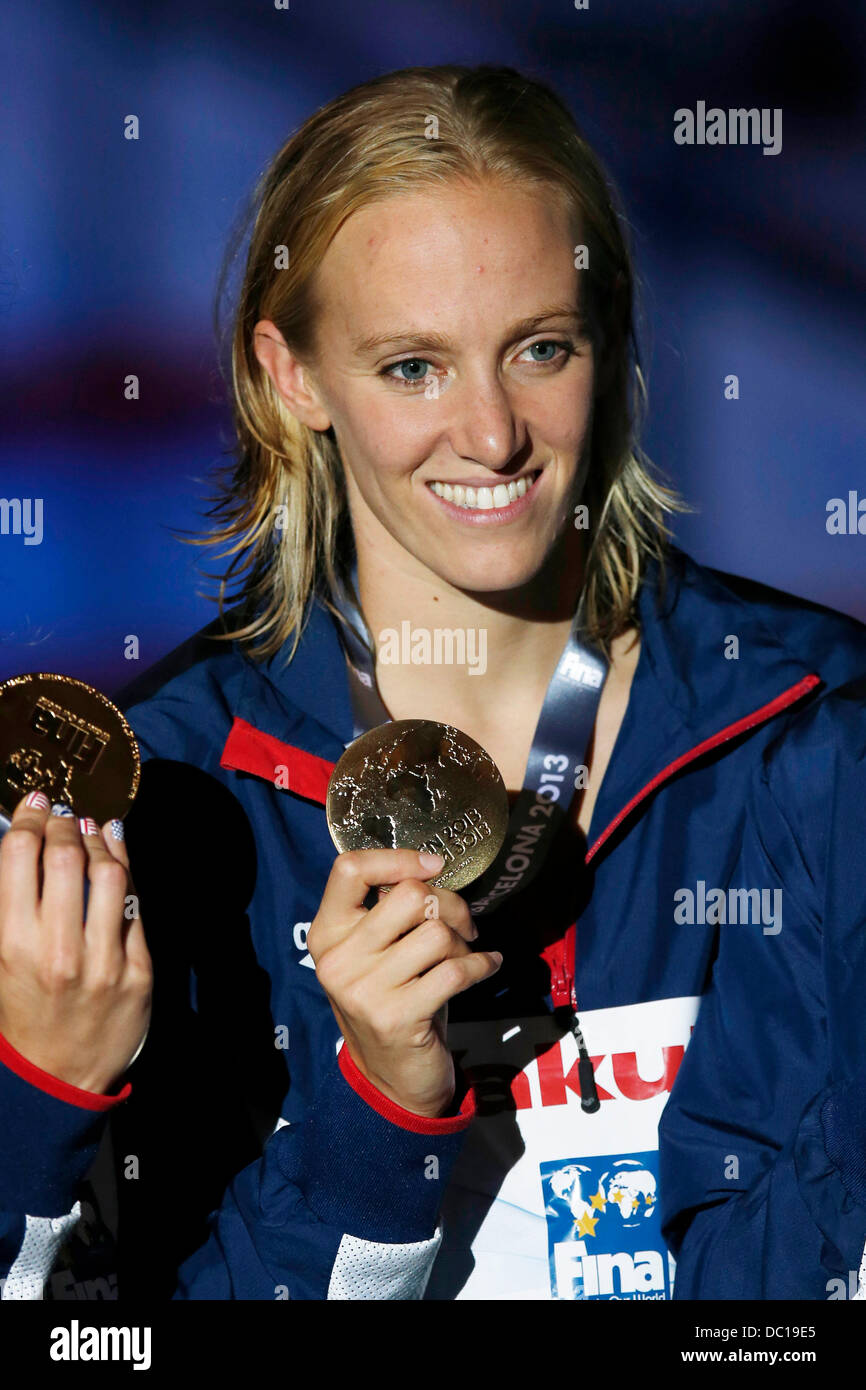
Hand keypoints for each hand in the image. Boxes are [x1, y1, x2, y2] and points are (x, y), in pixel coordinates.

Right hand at [0, 791, 151, 1094]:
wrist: (56, 1079)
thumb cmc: (18, 1016)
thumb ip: (11, 908)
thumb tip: (22, 847)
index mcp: (12, 947)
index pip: (18, 859)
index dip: (28, 820)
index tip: (35, 803)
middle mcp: (59, 951)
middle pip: (66, 858)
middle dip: (64, 823)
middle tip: (64, 811)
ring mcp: (104, 962)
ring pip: (112, 876)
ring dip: (101, 842)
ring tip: (94, 827)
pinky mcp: (139, 972)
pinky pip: (138, 908)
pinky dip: (128, 875)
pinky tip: (119, 858)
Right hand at [307, 848, 501, 1118]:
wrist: (390, 1080)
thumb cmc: (391, 1001)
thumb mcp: (374, 955)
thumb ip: (386, 914)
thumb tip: (431, 869)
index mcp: (327, 933)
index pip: (349, 869)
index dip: (398, 857)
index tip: (434, 866)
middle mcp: (338, 959)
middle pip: (408, 895)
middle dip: (450, 904)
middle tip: (463, 926)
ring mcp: (364, 990)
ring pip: (437, 933)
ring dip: (466, 942)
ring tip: (467, 955)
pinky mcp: (397, 1017)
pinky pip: (457, 971)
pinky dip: (483, 964)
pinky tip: (488, 966)